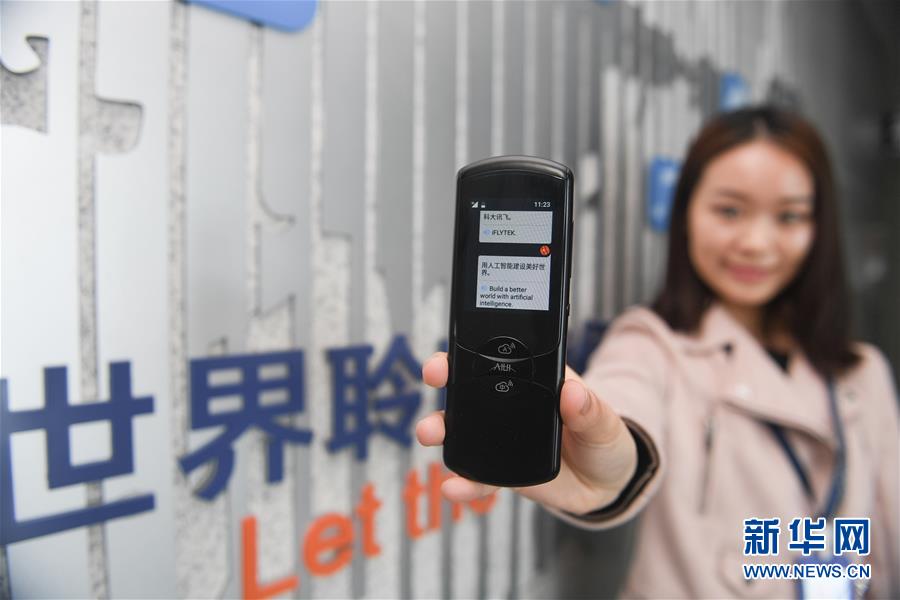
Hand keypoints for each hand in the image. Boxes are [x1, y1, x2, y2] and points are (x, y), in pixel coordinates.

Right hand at [416, 353, 637, 514]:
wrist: (605, 484)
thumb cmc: (605, 440)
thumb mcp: (606, 422)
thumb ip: (591, 409)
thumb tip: (574, 391)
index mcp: (534, 379)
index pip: (498, 356)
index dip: (471, 349)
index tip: (454, 349)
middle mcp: (509, 404)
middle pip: (469, 387)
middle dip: (444, 379)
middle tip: (432, 377)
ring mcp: (500, 438)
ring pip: (462, 431)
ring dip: (440, 429)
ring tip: (428, 434)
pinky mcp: (500, 472)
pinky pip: (477, 478)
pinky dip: (463, 483)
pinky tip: (452, 487)